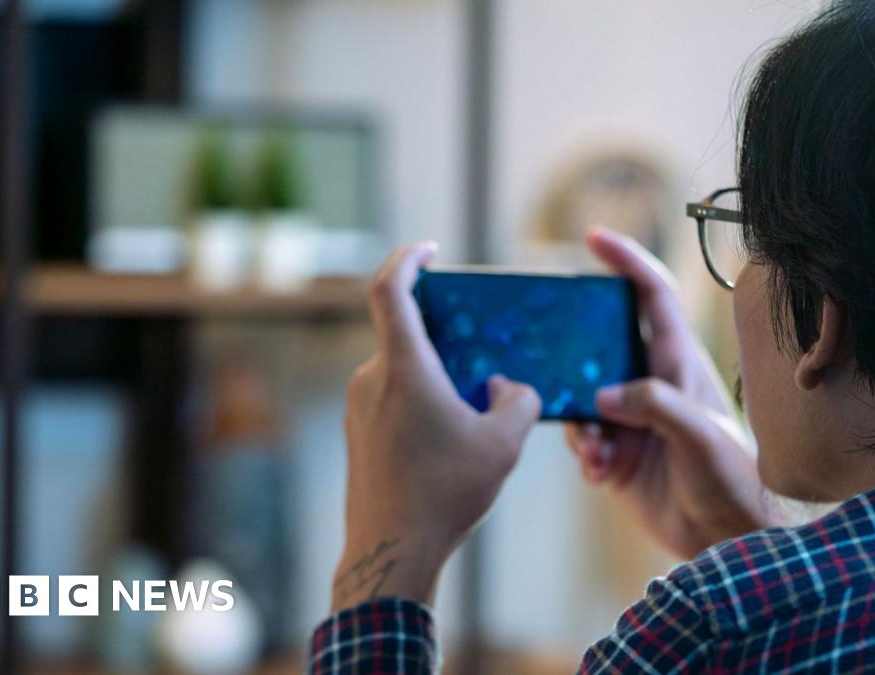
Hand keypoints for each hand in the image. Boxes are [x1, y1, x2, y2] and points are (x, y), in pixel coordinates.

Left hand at [333, 243, 540, 611]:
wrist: (391, 552)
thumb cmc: (444, 493)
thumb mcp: (503, 442)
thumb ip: (517, 399)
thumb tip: (503, 387)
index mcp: (403, 368)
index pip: (388, 289)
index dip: (406, 258)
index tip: (429, 250)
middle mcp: (371, 379)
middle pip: (406, 335)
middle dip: (446, 339)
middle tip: (481, 358)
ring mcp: (358, 408)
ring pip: (402, 372)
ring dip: (437, 378)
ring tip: (473, 414)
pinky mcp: (357, 435)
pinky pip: (392, 400)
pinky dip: (422, 403)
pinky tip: (449, 442)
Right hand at [564, 228, 775, 558]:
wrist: (727, 538)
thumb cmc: (732, 479)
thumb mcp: (699, 437)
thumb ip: (654, 406)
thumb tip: (602, 396)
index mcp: (678, 363)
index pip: (652, 297)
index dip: (627, 261)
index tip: (594, 237)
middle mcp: (652, 381)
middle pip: (601, 343)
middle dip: (574, 353)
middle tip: (552, 358)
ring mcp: (632, 417)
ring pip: (582, 397)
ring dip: (580, 424)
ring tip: (598, 454)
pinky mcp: (619, 451)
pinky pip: (583, 438)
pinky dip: (584, 454)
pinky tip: (601, 475)